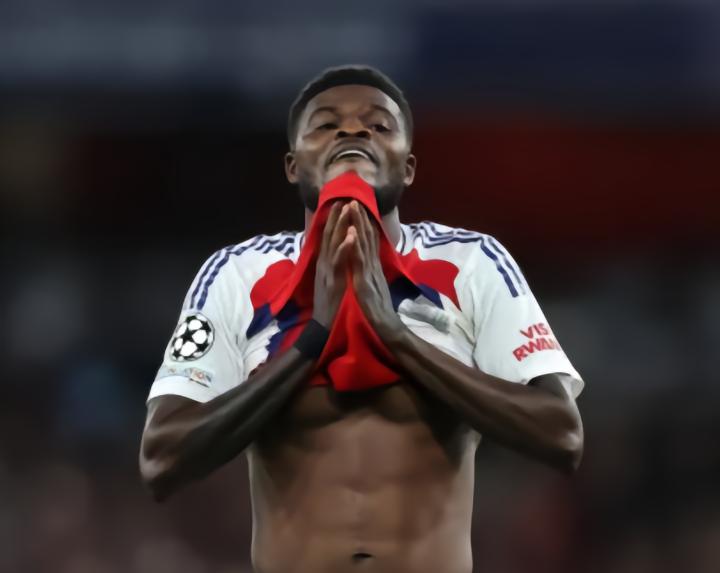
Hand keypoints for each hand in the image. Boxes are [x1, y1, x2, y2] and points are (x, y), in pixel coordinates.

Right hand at [312, 201, 353, 328]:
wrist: (324, 325)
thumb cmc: (330, 303)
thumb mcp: (330, 279)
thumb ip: (333, 264)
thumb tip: (336, 251)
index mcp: (325, 262)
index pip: (329, 237)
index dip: (334, 220)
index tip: (340, 204)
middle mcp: (324, 262)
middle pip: (330, 235)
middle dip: (336, 216)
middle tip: (343, 198)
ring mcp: (327, 270)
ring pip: (333, 243)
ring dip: (340, 225)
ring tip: (346, 208)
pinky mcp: (333, 279)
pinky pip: (339, 260)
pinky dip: (345, 246)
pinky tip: (351, 235)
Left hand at [346, 201, 404, 341]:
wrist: (386, 328)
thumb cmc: (378, 312)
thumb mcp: (374, 288)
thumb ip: (372, 274)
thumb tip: (370, 264)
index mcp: (372, 268)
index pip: (367, 242)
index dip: (362, 225)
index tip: (357, 209)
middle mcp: (373, 266)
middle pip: (366, 238)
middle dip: (360, 218)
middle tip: (354, 199)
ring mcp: (370, 272)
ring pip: (363, 243)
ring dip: (358, 224)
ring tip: (353, 206)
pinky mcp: (365, 280)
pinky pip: (360, 260)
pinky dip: (356, 245)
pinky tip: (353, 232)